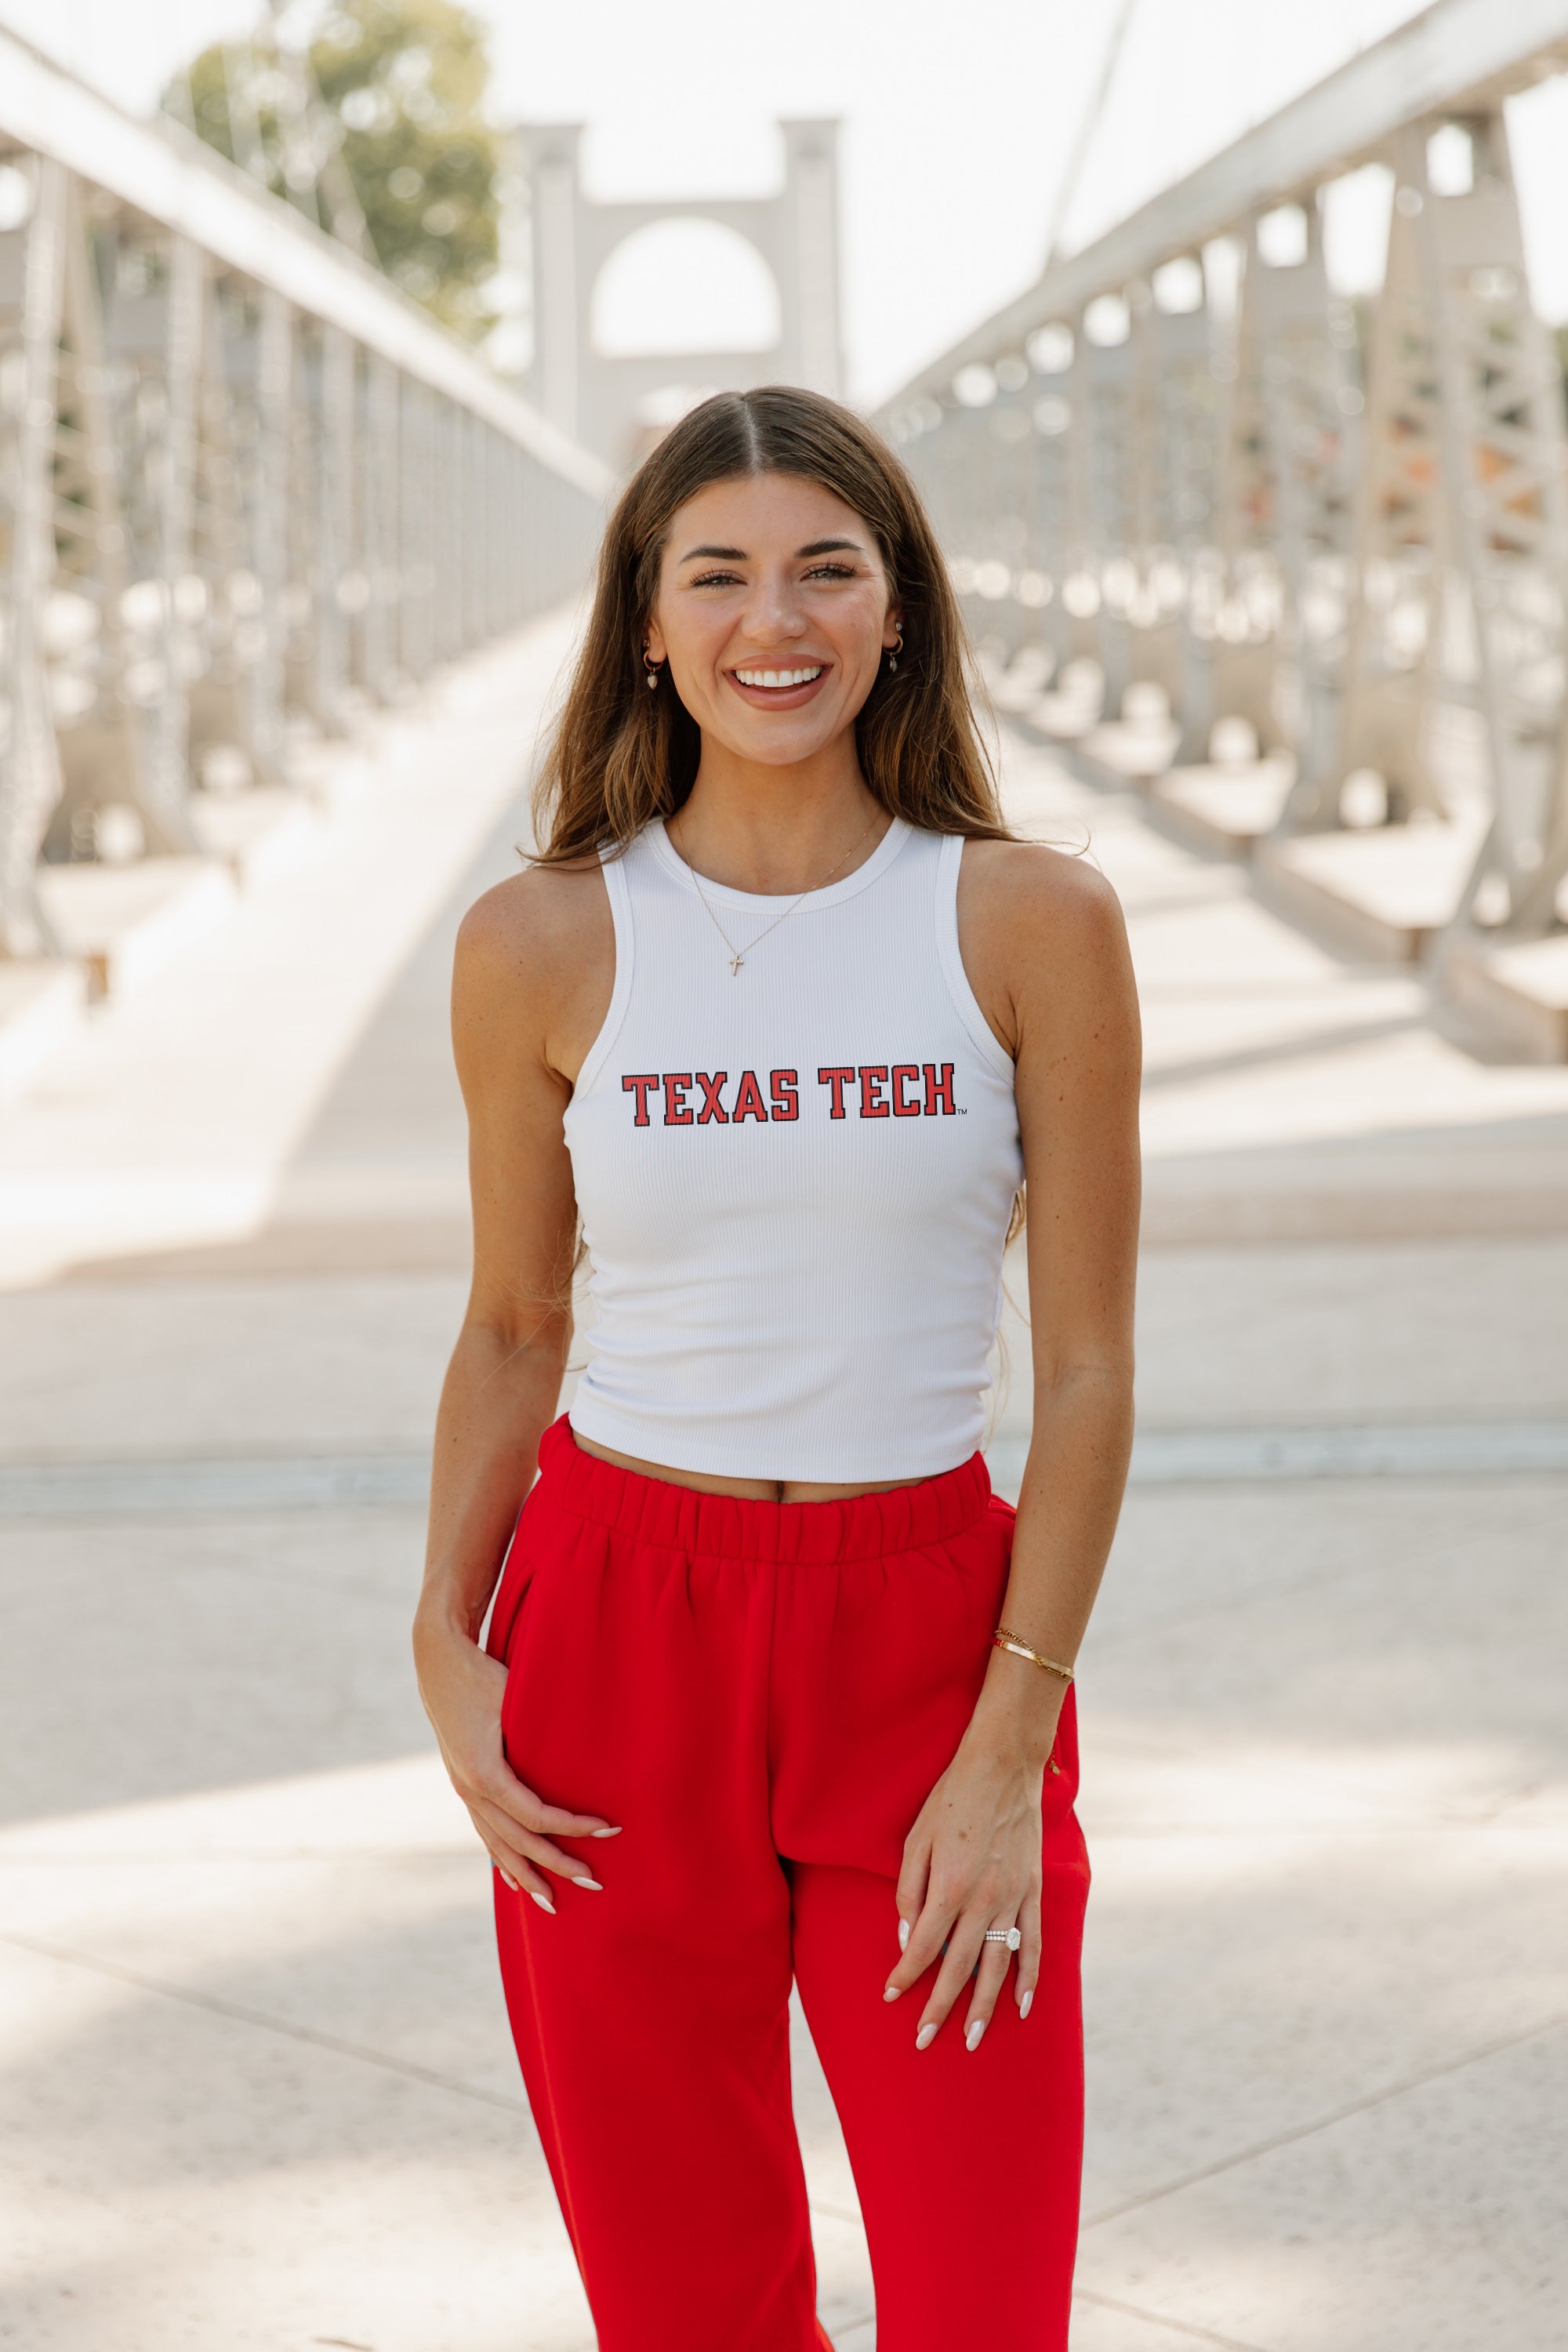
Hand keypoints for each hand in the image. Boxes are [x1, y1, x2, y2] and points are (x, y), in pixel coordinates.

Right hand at [413, 1615, 618, 1912]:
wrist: (438, 1662)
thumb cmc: (484, 1674)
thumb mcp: (514, 1695)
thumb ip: (542, 1725)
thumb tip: (588, 1745)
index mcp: (485, 1773)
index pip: (536, 1815)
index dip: (572, 1827)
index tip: (608, 1829)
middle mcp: (471, 1789)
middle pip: (518, 1841)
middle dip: (556, 1864)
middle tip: (595, 1882)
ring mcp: (464, 1790)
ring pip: (497, 1845)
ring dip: (526, 1876)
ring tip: (552, 1905)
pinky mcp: (464, 1785)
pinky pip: (484, 1833)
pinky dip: (501, 1859)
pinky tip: (512, 1882)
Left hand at [881, 1729, 1044, 2048]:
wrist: (1002, 1768)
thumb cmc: (951, 1800)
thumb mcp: (915, 1838)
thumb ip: (908, 1890)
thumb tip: (907, 1937)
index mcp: (949, 1887)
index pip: (922, 1948)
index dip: (905, 1976)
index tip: (890, 1997)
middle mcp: (983, 1901)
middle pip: (958, 1969)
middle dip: (939, 2009)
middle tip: (924, 2041)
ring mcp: (1012, 1899)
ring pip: (997, 1967)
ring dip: (983, 2007)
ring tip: (971, 2039)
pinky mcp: (1033, 1892)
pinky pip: (1033, 1945)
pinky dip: (1029, 1979)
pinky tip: (1022, 2007)